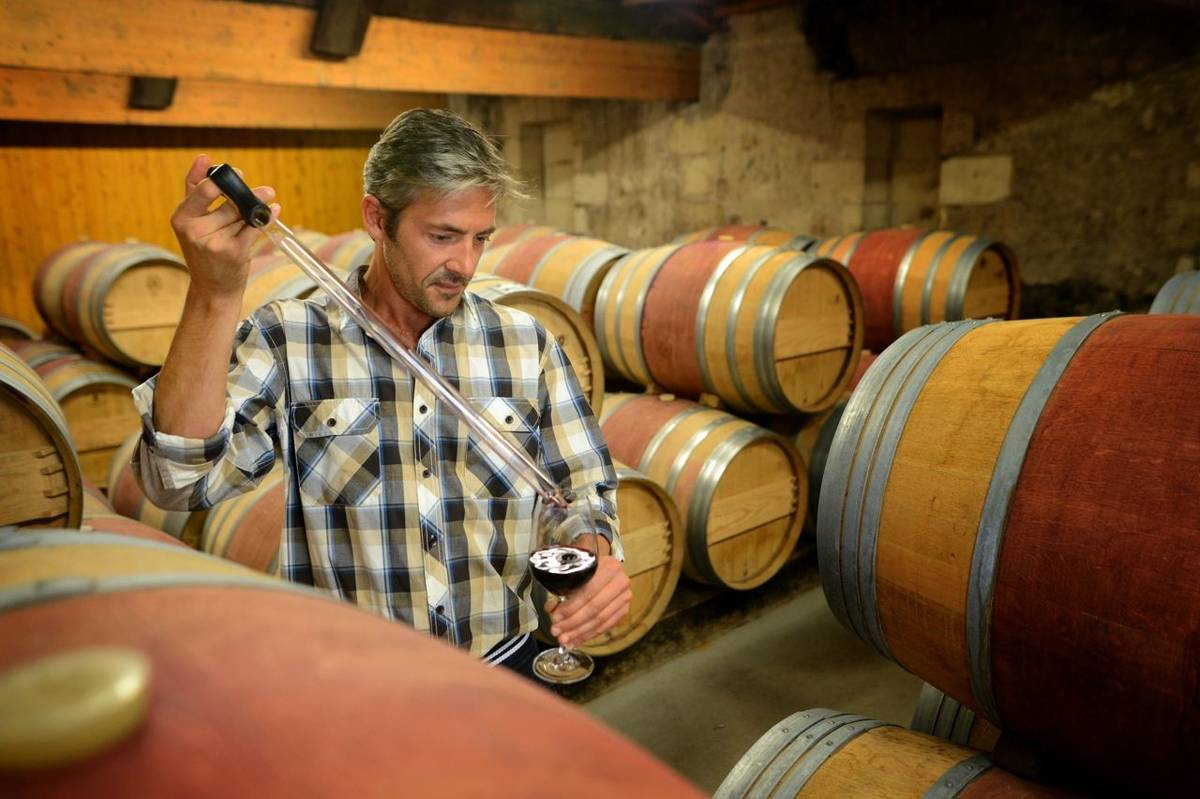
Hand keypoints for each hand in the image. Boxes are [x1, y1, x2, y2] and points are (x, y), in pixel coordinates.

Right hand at [170, 154, 278, 297]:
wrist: (213, 289)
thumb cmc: (206, 250)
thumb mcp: (193, 221)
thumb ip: (197, 189)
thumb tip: (204, 157)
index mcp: (181, 218)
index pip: (205, 188)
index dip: (225, 179)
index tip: (237, 173)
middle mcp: (194, 231)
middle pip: (229, 201)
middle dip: (247, 196)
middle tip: (264, 191)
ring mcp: (214, 243)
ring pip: (243, 213)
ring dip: (255, 211)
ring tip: (256, 214)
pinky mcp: (234, 252)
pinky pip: (255, 226)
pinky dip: (266, 217)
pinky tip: (272, 211)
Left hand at [545, 555, 631, 648]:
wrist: (605, 570)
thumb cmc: (588, 570)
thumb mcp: (574, 573)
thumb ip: (562, 589)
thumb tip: (551, 608)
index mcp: (609, 567)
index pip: (588, 592)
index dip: (570, 607)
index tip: (556, 617)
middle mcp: (620, 582)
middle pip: (594, 608)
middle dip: (573, 623)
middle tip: (558, 631)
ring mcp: (624, 597)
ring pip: (599, 620)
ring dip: (579, 632)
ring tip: (564, 639)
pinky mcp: (624, 610)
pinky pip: (605, 626)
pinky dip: (589, 634)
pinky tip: (576, 639)